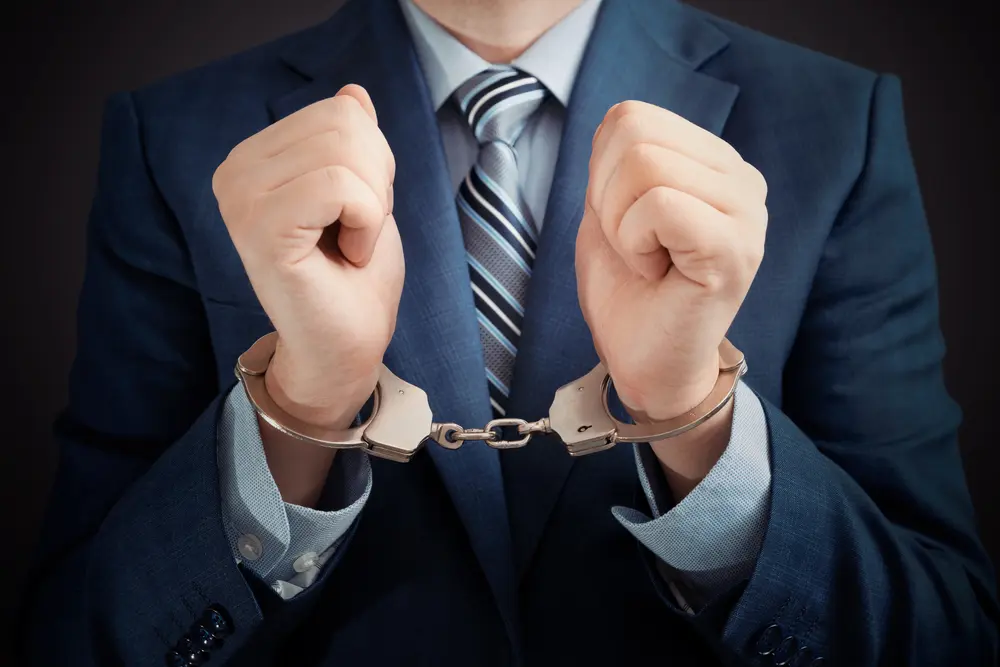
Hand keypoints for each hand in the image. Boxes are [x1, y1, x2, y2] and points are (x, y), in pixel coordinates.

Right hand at [213, 85, 401, 504]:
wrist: (345, 349)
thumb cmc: (354, 279)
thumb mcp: (365, 195)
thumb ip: (352, 144)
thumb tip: (353, 93)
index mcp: (254, 159)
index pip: (341, 111)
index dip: (374, 164)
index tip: (356, 215)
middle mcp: (235, 172)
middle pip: (346, 123)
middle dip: (377, 182)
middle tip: (356, 233)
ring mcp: (241, 199)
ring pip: (347, 151)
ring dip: (372, 206)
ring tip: (349, 245)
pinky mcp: (261, 228)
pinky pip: (341, 186)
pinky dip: (367, 222)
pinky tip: (347, 256)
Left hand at [576, 101, 766, 494]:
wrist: (643, 363)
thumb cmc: (628, 292)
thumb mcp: (609, 210)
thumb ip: (617, 160)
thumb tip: (618, 122)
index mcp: (712, 162)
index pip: (630, 116)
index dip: (601, 174)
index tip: (623, 225)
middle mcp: (741, 178)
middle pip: (634, 132)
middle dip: (606, 196)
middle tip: (632, 246)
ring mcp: (746, 213)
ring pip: (643, 164)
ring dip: (620, 224)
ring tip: (648, 260)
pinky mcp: (735, 249)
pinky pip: (659, 206)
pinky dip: (635, 244)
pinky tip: (657, 274)